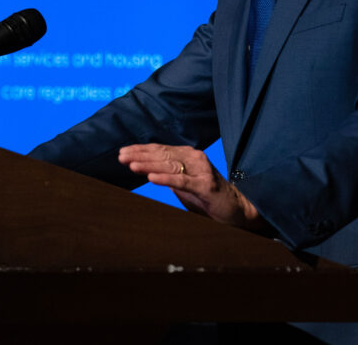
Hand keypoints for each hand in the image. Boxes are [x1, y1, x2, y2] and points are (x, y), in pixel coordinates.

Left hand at [117, 143, 272, 233]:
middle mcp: (195, 158)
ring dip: (148, 165)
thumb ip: (169, 174)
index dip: (140, 150)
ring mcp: (201, 170)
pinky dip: (165, 178)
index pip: (160, 149)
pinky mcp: (206, 185)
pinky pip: (182, 181)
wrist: (237, 209)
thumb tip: (145, 169)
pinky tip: (151, 177)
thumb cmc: (207, 197)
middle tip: (120, 157)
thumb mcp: (184, 185)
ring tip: (131, 165)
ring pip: (169, 165)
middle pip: (162, 154)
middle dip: (139, 155)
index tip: (122, 152)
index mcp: (188, 155)